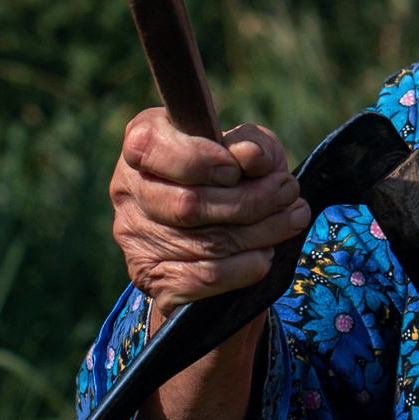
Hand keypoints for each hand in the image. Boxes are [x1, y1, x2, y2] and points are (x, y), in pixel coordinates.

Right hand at [110, 110, 310, 320]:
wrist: (219, 235)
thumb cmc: (234, 177)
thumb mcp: (249, 148)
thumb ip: (253, 144)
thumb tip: (252, 157)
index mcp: (143, 143)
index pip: (149, 147)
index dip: (198, 160)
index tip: (236, 169)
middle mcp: (127, 189)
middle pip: (188, 204)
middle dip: (251, 200)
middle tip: (288, 192)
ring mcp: (134, 236)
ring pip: (204, 242)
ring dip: (261, 232)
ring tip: (291, 220)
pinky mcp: (151, 276)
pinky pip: (205, 276)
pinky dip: (245, 267)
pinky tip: (265, 255)